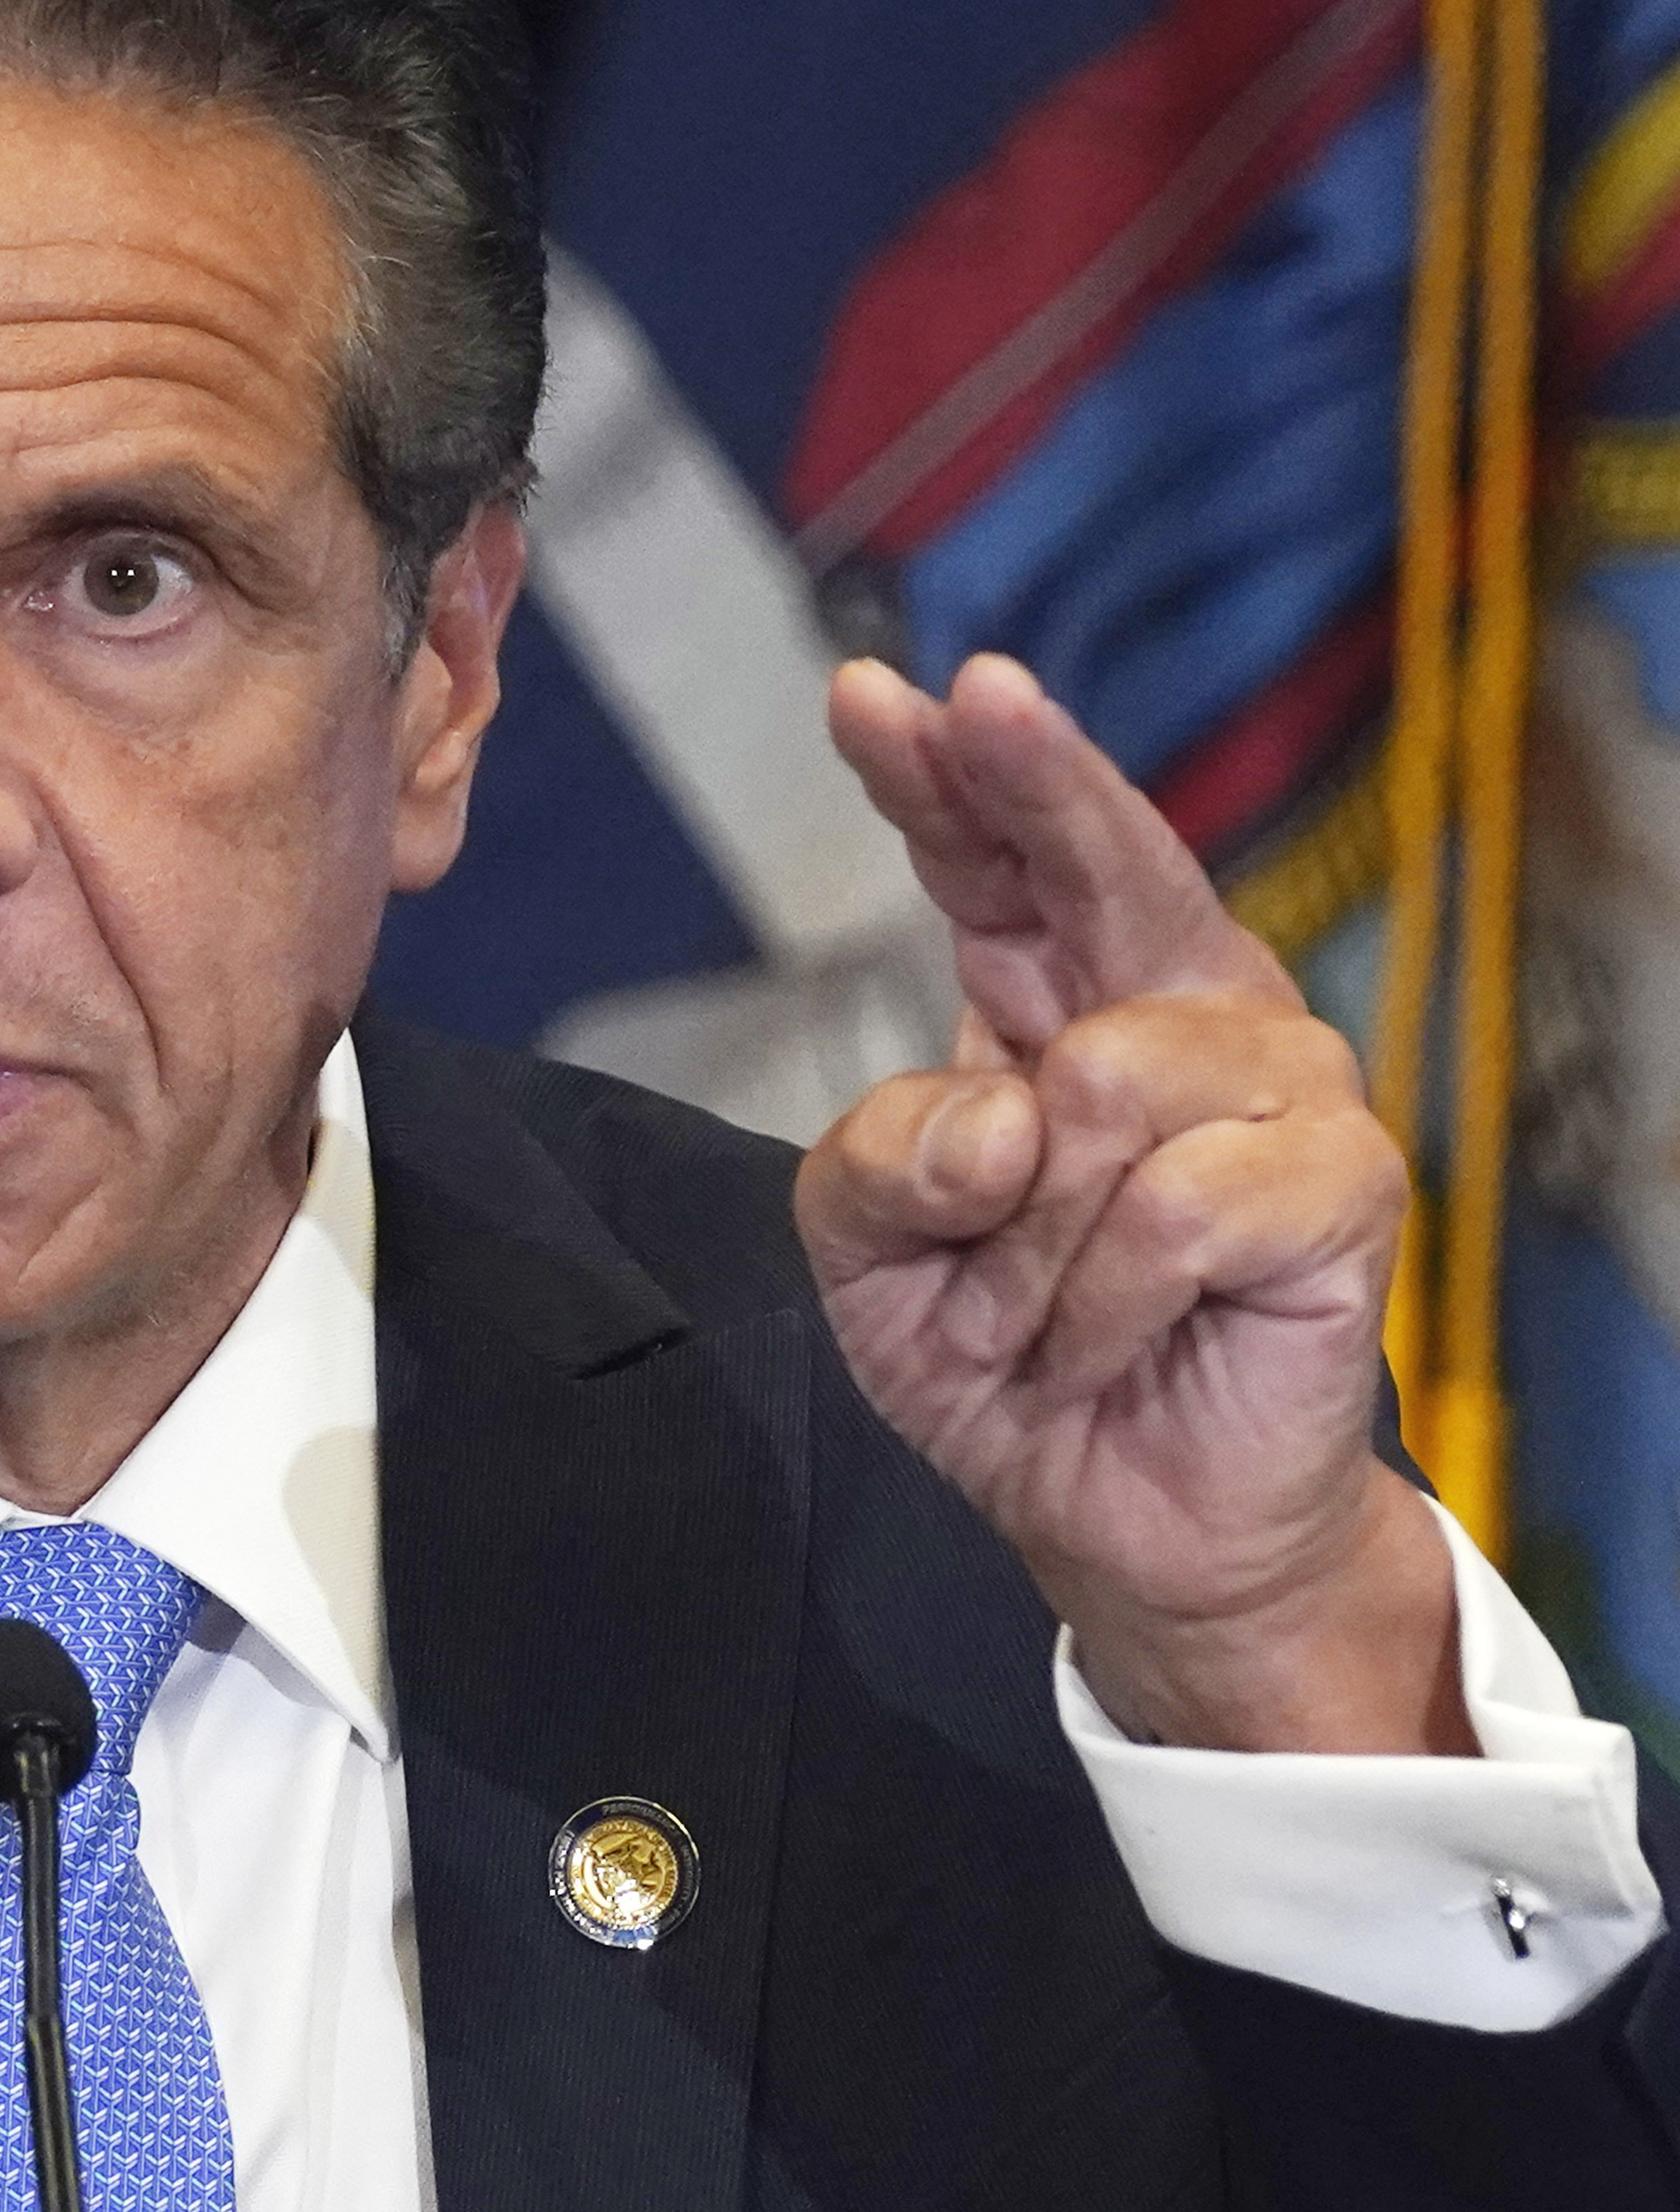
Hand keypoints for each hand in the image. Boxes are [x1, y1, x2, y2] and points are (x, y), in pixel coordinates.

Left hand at [797, 655, 1463, 1754]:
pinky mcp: (1344, 1179)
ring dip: (1026, 1239)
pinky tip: (1107, 1338)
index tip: (875, 696)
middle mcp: (1176, 1011)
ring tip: (1030, 1317)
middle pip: (1106, 860)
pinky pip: (1176, 1200)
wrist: (1113, 1515)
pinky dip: (1103, 1293)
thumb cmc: (1001, 1357)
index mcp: (1055, 1001)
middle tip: (978, 701)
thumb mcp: (868, 1254)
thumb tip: (999, 1112)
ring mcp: (1277, 1085)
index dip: (947, 776)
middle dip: (1035, 780)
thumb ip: (876, 1160)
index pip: (994, 861)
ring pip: (1103, 1087)